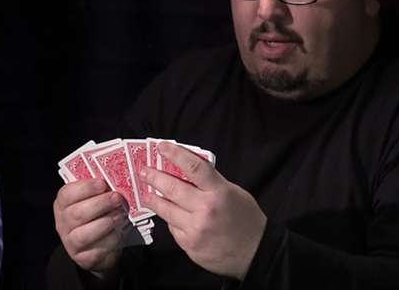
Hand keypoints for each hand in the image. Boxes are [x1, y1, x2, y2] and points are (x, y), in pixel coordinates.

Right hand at [53, 179, 126, 279]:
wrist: (96, 248)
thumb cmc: (96, 216)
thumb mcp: (93, 200)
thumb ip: (98, 191)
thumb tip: (115, 176)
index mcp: (62, 205)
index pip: (66, 194)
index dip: (85, 188)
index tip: (102, 183)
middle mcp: (62, 224)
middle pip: (76, 213)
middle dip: (99, 204)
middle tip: (117, 197)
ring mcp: (71, 243)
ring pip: (84, 234)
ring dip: (105, 223)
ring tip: (120, 215)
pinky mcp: (83, 258)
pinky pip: (97, 249)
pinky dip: (111, 239)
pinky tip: (120, 232)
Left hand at [139, 142, 266, 280]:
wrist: (255, 252)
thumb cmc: (246, 219)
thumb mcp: (234, 192)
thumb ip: (211, 182)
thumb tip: (186, 171)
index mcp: (219, 192)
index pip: (193, 167)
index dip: (175, 154)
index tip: (161, 147)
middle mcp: (205, 210)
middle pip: (173, 188)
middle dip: (154, 177)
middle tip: (143, 171)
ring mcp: (196, 229)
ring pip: (166, 210)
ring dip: (153, 199)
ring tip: (146, 193)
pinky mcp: (190, 245)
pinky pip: (173, 229)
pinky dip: (170, 220)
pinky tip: (168, 215)